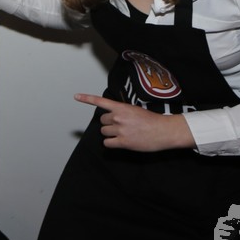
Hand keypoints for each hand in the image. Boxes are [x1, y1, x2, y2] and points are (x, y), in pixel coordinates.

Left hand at [74, 93, 194, 151]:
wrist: (163, 131)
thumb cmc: (152, 120)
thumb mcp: (135, 110)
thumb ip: (123, 111)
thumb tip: (114, 117)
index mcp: (122, 107)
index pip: (101, 101)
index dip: (87, 99)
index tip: (76, 96)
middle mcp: (118, 117)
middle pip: (102, 121)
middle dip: (109, 123)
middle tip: (121, 126)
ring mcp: (120, 130)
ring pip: (104, 132)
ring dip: (110, 133)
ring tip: (123, 133)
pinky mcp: (123, 142)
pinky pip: (107, 143)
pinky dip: (111, 143)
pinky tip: (120, 142)